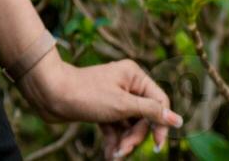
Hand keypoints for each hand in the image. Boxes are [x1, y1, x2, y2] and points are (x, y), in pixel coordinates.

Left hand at [16, 51, 182, 157]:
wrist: (50, 95)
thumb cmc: (86, 95)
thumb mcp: (122, 105)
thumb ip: (151, 112)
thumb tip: (178, 120)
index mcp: (134, 75)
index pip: (159, 102)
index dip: (160, 124)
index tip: (156, 145)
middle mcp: (126, 84)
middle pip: (144, 117)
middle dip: (135, 136)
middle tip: (124, 150)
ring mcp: (114, 97)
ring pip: (129, 125)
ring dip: (124, 142)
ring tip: (114, 155)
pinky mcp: (102, 109)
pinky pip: (115, 127)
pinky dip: (113, 140)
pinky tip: (109, 154)